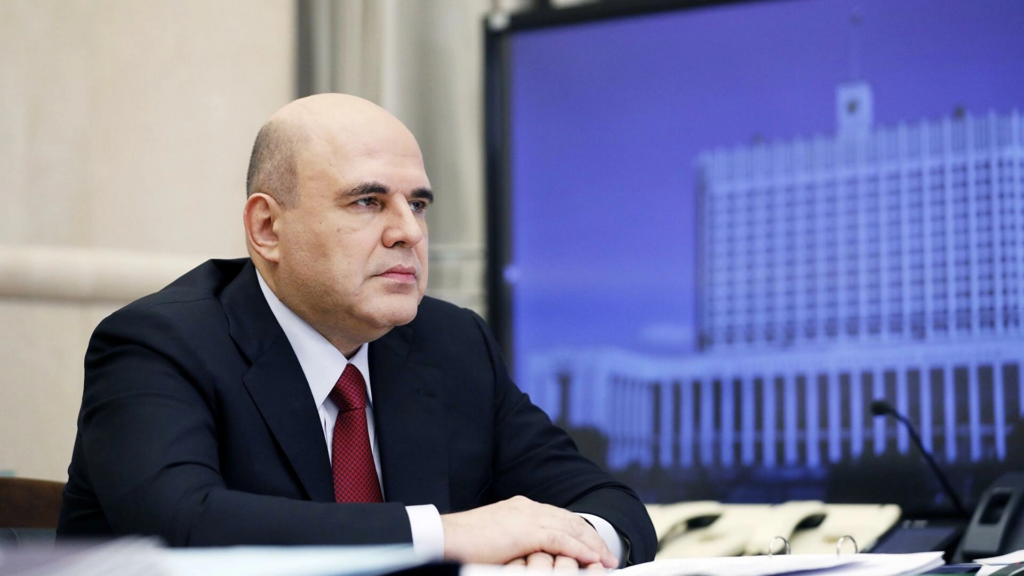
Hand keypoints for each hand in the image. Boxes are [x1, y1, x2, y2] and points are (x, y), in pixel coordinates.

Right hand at [441, 495, 616, 566]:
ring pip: (570, 529)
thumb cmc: (463, 543)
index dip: (578, 532)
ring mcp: (527, 516)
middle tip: (608, 555)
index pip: (558, 517)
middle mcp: (527, 507)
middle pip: (569, 521)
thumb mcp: (497, 541)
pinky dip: (579, 550)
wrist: (445, 537)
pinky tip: (591, 560)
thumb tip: (530, 557)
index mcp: (520, 507)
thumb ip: (516, 543)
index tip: (592, 546)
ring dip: (592, 546)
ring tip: (606, 560)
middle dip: (591, 538)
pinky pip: (561, 540)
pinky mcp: (526, 530)